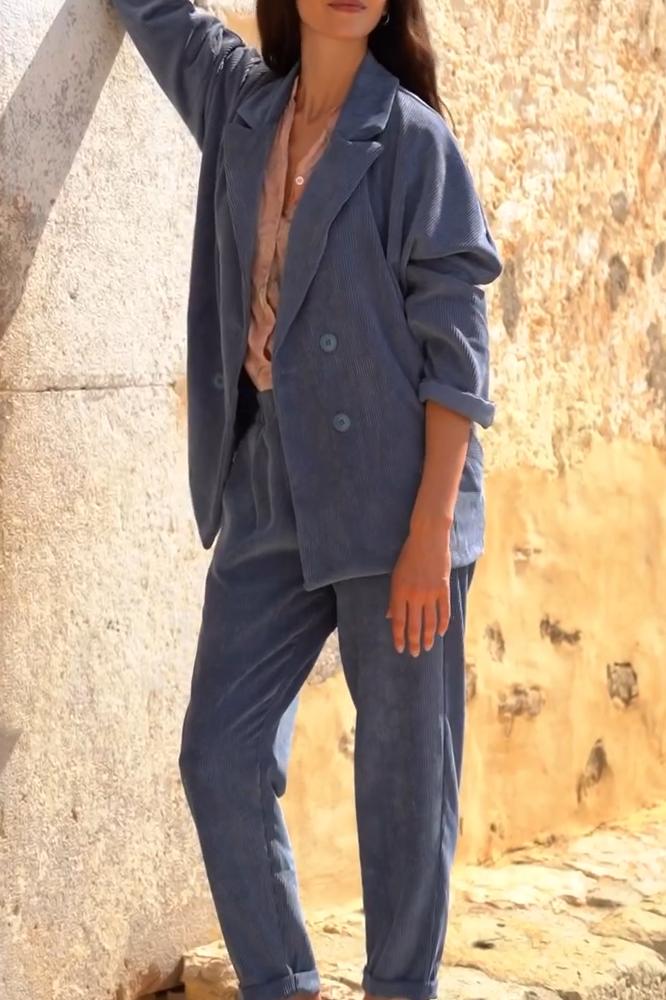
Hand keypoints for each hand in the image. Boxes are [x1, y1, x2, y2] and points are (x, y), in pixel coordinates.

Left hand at [385, 522, 451, 655]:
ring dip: (428, 637)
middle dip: (414, 642)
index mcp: (399, 592)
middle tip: (415, 654)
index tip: (400, 649)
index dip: (399, 637)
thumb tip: (390, 617)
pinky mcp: (443, 588)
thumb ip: (394, 598)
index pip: (399, 621)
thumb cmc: (408, 556)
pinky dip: (443, 624)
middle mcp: (415, 595)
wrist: (428, 539)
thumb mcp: (396, 575)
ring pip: (430, 622)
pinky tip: (441, 633)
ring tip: (428, 647)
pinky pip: (444, 611)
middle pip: (414, 625)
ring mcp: (430, 593)